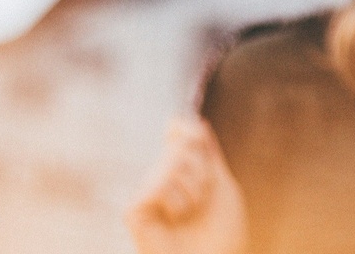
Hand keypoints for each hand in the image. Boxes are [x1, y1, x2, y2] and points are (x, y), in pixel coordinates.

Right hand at [127, 115, 247, 253]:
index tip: (198, 139)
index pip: (178, 132)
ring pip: (170, 163)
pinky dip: (176, 203)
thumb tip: (197, 122)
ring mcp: (145, 193)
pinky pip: (156, 186)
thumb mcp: (222, 186)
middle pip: (180, 145)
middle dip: (202, 170)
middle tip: (203, 199)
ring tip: (190, 213)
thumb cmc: (220, 233)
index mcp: (182, 171)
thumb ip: (208, 154)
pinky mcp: (133, 210)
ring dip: (193, 190)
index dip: (188, 129)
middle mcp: (160, 178)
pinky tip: (174, 220)